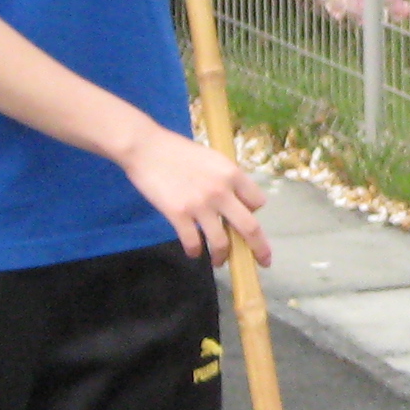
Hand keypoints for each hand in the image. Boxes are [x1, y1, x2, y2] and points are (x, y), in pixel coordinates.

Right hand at [120, 123, 271, 267]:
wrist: (146, 148)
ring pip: (222, 242)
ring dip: (223, 256)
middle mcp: (221, 192)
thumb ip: (227, 179)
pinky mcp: (178, 215)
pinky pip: (193, 242)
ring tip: (220, 261)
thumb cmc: (179, 150)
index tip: (246, 217)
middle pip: (250, 228)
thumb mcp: (213, 158)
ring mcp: (200, 205)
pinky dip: (195, 251)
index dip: (253, 212)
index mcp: (232, 174)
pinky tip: (194, 252)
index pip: (258, 202)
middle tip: (263, 261)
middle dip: (259, 249)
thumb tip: (235, 200)